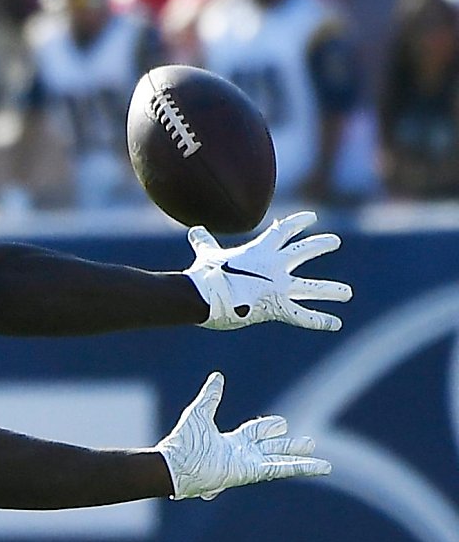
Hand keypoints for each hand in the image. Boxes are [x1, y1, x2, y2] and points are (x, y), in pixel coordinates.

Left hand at [155, 372, 328, 500]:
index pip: (255, 433)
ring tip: (324, 463)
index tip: (282, 423)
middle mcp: (242, 455)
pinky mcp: (252, 472)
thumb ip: (211, 396)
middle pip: (273, 449)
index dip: (268, 427)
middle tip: (311, 442)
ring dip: (302, 460)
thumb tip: (217, 376)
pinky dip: (302, 467)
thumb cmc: (183, 441)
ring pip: (282, 461)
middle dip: (291, 446)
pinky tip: (321, 466)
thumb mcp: (200, 412)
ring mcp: (249, 465)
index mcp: (230, 442)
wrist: (175, 463)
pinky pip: (281, 469)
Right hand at [185, 210, 351, 331]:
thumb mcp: (207, 254)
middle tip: (335, 241)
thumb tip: (195, 230)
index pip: (283, 231)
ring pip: (311, 287)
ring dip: (331, 290)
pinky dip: (319, 321)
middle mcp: (274, 266)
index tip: (312, 217)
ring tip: (347, 293)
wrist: (204, 295)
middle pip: (303, 251)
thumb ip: (205, 243)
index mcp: (259, 251)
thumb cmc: (204, 274)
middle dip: (321, 244)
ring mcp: (278, 287)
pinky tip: (336, 324)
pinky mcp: (277, 307)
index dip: (298, 222)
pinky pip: (302, 316)